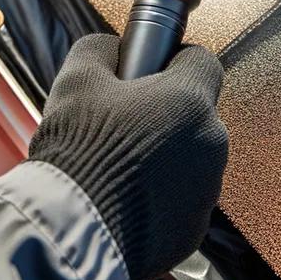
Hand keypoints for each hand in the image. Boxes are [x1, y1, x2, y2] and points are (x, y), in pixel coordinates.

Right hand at [29, 34, 227, 279]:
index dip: (171, 60)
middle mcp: (210, 145)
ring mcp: (206, 192)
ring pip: (189, 157)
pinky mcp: (193, 231)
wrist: (70, 230)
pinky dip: (158, 195)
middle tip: (119, 120)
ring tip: (115, 164)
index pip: (202, 60)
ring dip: (162, 154)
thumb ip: (101, 48)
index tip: (146, 70)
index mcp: (188, 101)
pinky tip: (120, 197)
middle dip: (163, 111)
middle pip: (194, 112)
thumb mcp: (76, 77)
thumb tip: (113, 49)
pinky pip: (180, 199)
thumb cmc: (76, 148)